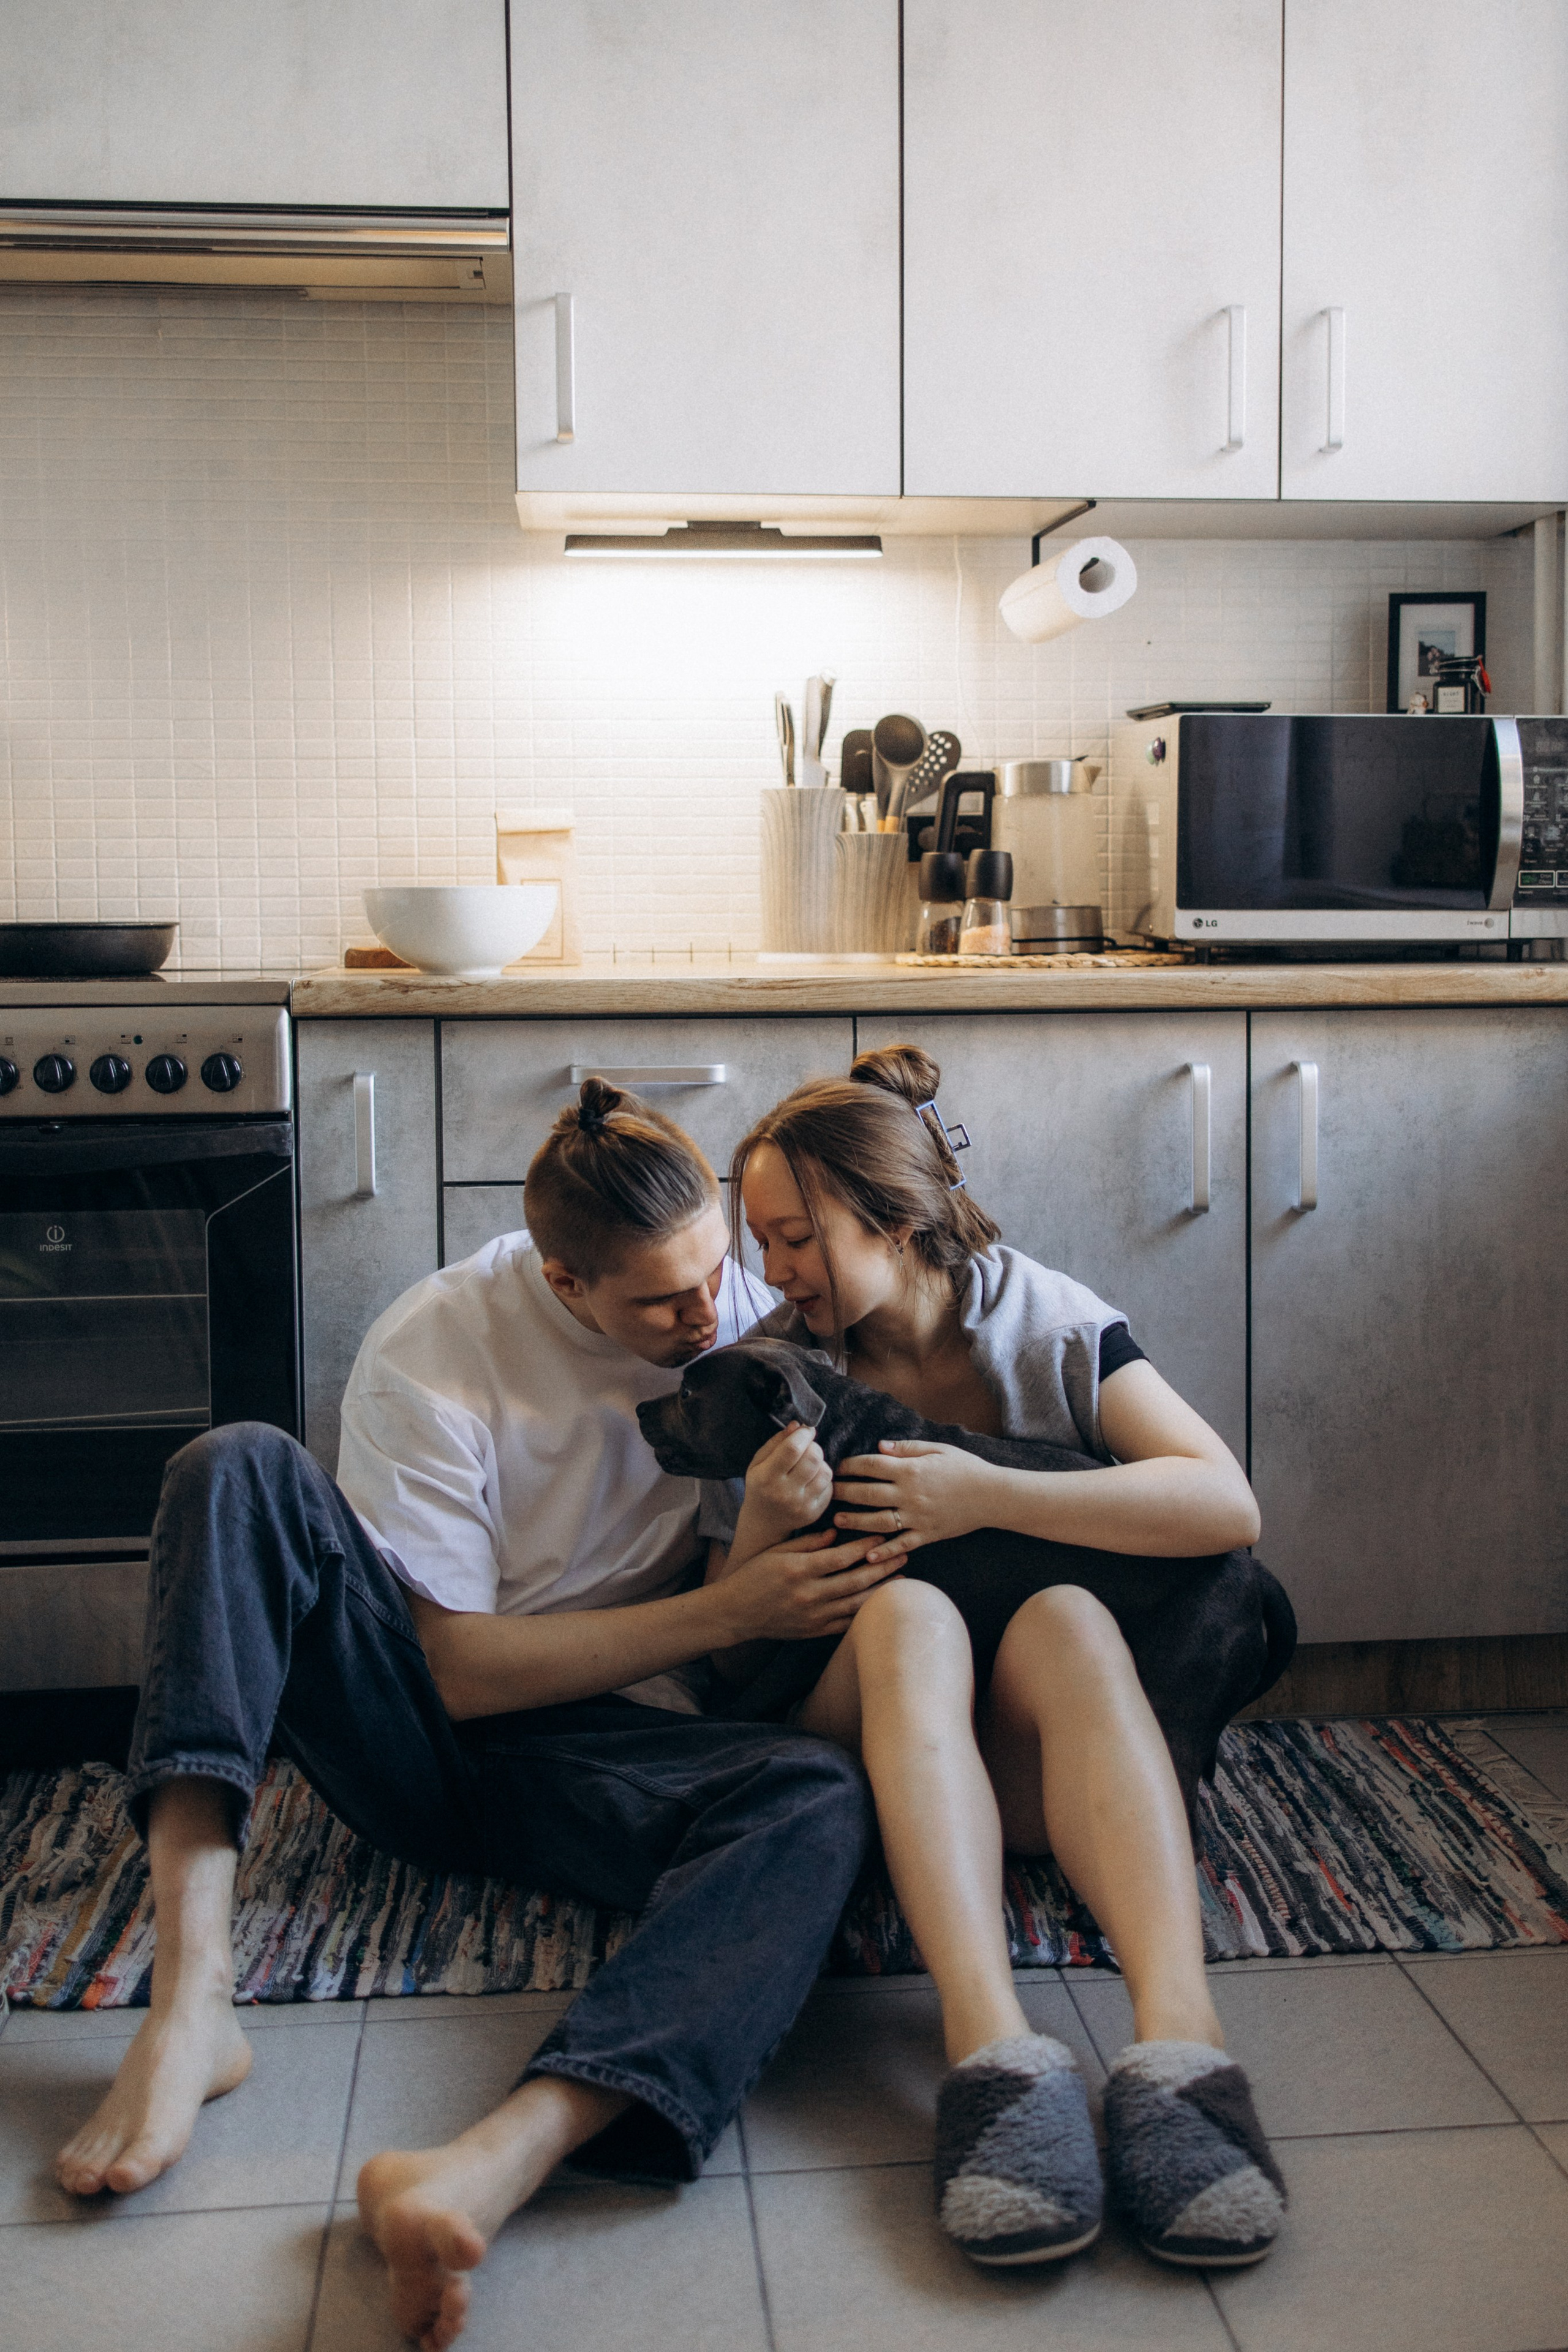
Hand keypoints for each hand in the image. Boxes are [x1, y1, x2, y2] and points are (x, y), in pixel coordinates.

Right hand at [711, 1528, 899, 1642]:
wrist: (736, 1613)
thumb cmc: (754, 1576)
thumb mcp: (777, 1552)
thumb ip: (808, 1542)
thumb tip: (837, 1532)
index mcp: (799, 1570)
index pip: (841, 1557)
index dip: (865, 1546)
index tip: (882, 1536)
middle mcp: (809, 1594)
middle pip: (856, 1580)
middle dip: (883, 1566)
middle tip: (904, 1554)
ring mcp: (813, 1616)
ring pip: (856, 1603)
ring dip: (881, 1590)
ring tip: (902, 1579)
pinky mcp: (814, 1631)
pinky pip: (846, 1623)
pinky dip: (865, 1614)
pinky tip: (880, 1604)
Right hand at [741, 1420, 832, 1537]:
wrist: (763, 1522)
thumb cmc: (760, 1486)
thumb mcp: (758, 1462)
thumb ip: (776, 1442)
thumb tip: (797, 1425)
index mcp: (766, 1477)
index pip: (792, 1449)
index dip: (803, 1434)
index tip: (805, 1429)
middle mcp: (785, 1493)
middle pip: (813, 1458)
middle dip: (813, 1446)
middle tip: (806, 1447)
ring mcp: (802, 1505)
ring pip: (825, 1472)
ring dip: (820, 1462)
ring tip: (809, 1463)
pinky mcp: (814, 1513)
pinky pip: (829, 1487)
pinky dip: (823, 1478)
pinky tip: (811, 1479)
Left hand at [832, 1439, 996, 1562]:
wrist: (993, 1495)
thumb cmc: (966, 1468)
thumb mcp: (938, 1449)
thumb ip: (907, 1448)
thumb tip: (879, 1446)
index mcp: (911, 1470)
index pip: (872, 1465)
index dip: (851, 1465)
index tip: (838, 1466)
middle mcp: (910, 1494)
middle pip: (868, 1493)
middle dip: (844, 1492)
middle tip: (827, 1492)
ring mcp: (918, 1517)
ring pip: (879, 1521)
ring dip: (855, 1522)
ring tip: (837, 1521)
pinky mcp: (927, 1534)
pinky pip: (902, 1544)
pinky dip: (885, 1551)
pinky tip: (868, 1555)